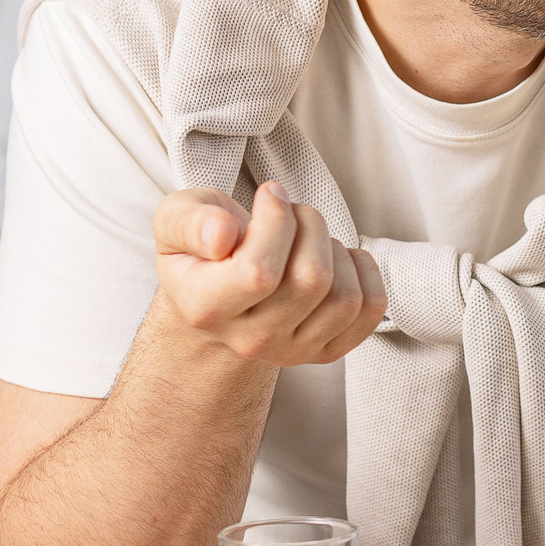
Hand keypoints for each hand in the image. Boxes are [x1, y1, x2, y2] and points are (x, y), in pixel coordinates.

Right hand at [153, 182, 386, 365]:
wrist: (218, 296)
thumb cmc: (201, 249)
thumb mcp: (175, 221)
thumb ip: (189, 221)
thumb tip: (222, 234)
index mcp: (207, 308)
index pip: (259, 272)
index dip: (276, 222)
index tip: (270, 194)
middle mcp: (251, 340)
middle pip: (310, 280)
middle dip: (310, 225)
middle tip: (293, 212)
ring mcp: (292, 351)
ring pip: (344, 297)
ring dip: (336, 249)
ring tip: (309, 237)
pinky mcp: (327, 351)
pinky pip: (369, 310)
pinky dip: (365, 273)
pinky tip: (338, 258)